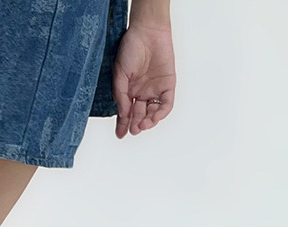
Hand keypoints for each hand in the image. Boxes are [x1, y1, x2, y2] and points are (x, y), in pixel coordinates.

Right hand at [112, 21, 175, 138]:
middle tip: (134, 129)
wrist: (147, 31)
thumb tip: (123, 114)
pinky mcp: (168, 86)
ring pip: (153, 112)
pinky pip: (166, 104)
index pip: (126, 112)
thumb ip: (121, 95)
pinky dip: (160, 113)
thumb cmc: (130, 48)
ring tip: (143, 124)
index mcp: (129, 90)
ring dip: (148, 121)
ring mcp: (155, 90)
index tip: (121, 135)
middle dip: (137, 124)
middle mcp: (142, 92)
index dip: (123, 124)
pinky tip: (154, 117)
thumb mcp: (120, 74)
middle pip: (139, 115)